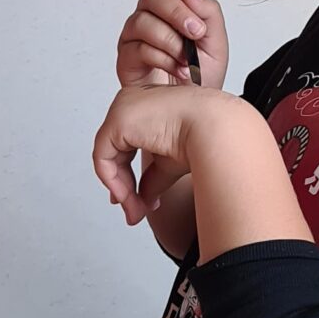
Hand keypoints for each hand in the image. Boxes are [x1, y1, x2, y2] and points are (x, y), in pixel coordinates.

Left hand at [93, 80, 230, 223]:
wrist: (215, 129)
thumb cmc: (203, 136)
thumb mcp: (168, 165)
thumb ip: (150, 181)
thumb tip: (142, 202)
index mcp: (144, 110)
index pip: (124, 146)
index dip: (125, 177)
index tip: (134, 202)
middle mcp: (131, 105)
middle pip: (114, 153)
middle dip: (123, 187)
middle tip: (134, 212)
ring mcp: (122, 109)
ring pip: (107, 158)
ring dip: (121, 189)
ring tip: (136, 209)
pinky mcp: (118, 120)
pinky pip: (103, 158)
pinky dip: (113, 182)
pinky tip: (128, 197)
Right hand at [117, 0, 229, 90]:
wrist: (194, 108)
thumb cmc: (203, 74)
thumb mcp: (217, 39)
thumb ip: (207, 11)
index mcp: (171, 3)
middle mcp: (150, 15)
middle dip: (177, 13)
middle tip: (195, 31)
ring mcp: (136, 36)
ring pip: (145, 22)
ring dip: (171, 41)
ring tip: (186, 59)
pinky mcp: (127, 57)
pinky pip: (139, 48)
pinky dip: (163, 59)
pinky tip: (175, 69)